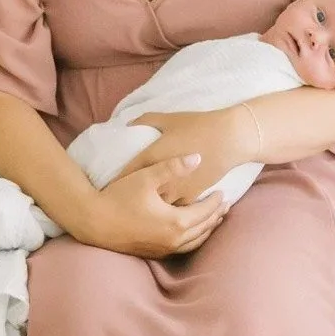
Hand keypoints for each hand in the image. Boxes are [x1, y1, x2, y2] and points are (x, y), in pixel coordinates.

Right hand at [84, 154, 224, 258]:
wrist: (93, 222)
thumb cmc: (118, 197)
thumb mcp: (145, 177)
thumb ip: (173, 167)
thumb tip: (198, 157)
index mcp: (176, 221)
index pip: (205, 212)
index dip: (216, 201)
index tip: (224, 191)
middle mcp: (174, 240)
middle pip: (204, 229)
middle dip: (216, 216)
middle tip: (225, 205)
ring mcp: (164, 249)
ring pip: (195, 242)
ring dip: (207, 230)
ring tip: (214, 219)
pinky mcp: (154, 252)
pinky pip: (183, 248)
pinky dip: (193, 239)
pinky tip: (191, 232)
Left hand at [115, 108, 252, 204]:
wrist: (229, 138)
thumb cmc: (197, 125)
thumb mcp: (168, 119)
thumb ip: (145, 120)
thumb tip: (127, 123)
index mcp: (152, 157)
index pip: (126, 173)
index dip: (115, 180)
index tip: (105, 186)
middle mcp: (162, 179)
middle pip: (138, 195)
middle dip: (127, 199)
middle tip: (116, 204)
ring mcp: (178, 190)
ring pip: (156, 206)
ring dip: (147, 209)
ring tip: (135, 213)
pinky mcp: (193, 197)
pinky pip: (176, 209)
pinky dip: (168, 211)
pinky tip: (161, 216)